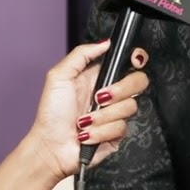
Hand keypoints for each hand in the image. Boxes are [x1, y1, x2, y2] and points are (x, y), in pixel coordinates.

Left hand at [29, 39, 148, 180]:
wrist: (51, 146)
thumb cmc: (51, 114)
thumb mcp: (59, 76)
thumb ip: (81, 55)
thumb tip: (104, 43)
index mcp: (99, 77)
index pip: (128, 63)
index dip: (136, 60)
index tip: (133, 62)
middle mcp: (110, 94)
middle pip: (138, 82)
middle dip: (118, 91)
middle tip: (98, 98)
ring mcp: (115, 114)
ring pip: (129, 107)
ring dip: (101, 116)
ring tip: (84, 121)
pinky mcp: (117, 134)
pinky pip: (121, 128)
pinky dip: (100, 131)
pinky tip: (87, 134)